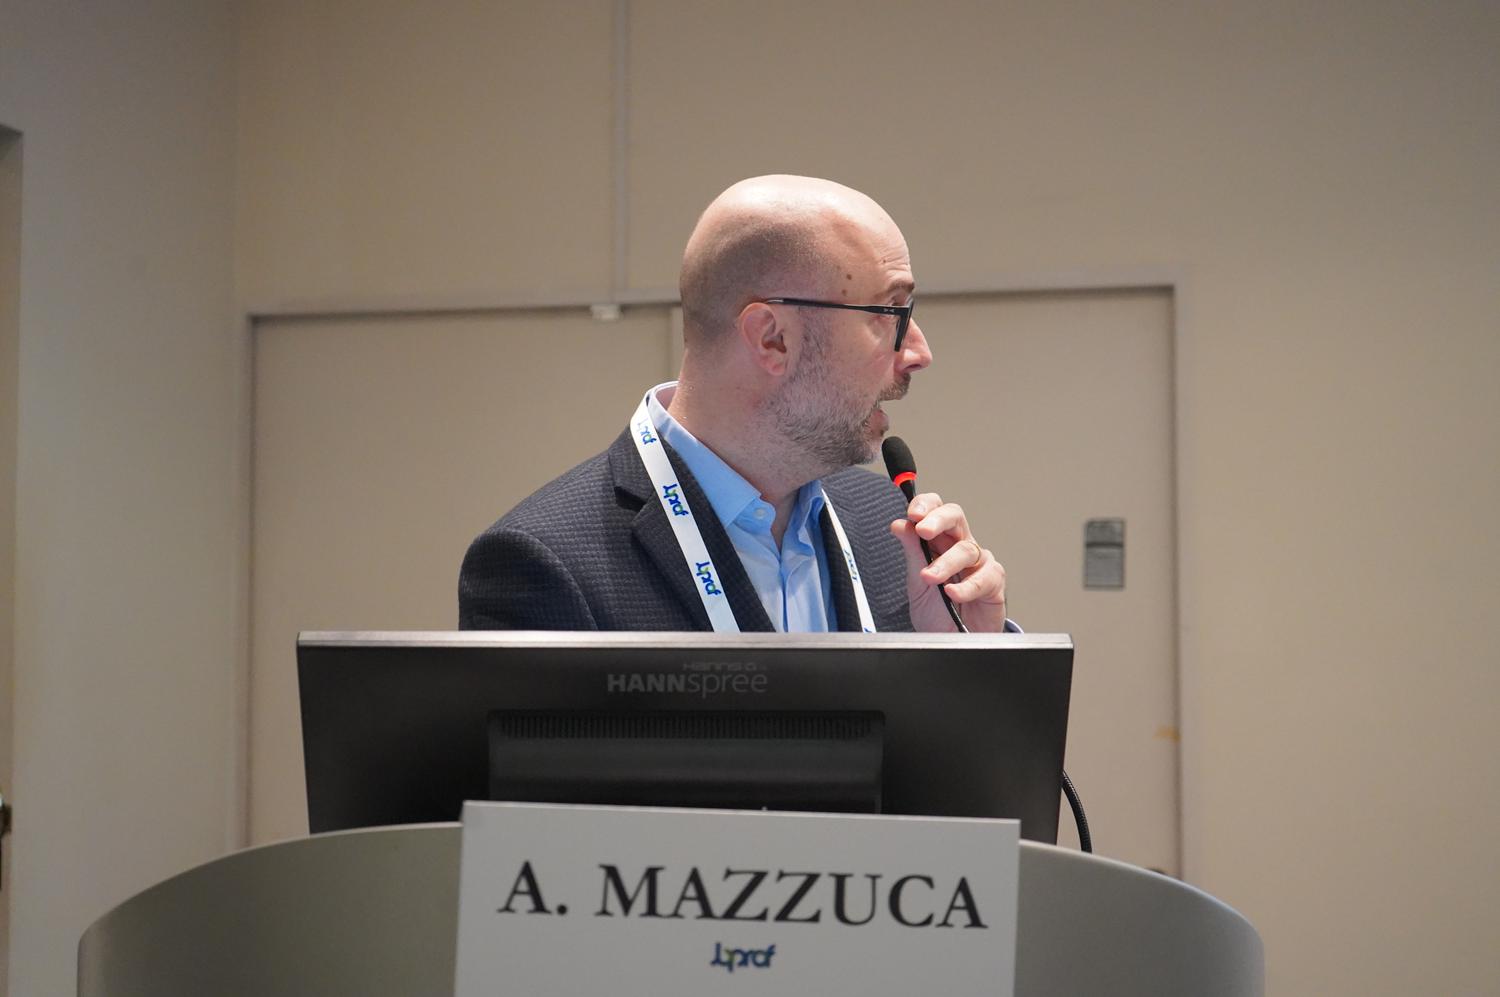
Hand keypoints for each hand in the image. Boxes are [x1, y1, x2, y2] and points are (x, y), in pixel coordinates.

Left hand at [889, 492, 1007, 632]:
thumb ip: (911, 553)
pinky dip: (965, 587)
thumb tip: (899, 525)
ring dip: (944, 563)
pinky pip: (983, 578)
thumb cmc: (937, 610)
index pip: (935, 509)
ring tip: (928, 578)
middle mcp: (960, 545)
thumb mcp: (916, 583)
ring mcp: (979, 562)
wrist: (949, 641)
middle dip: (938, 519)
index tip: (912, 514)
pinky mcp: (994, 582)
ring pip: (965, 550)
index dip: (926, 505)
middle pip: (955, 516)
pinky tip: (952, 593)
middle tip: (923, 530)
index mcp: (939, 540)